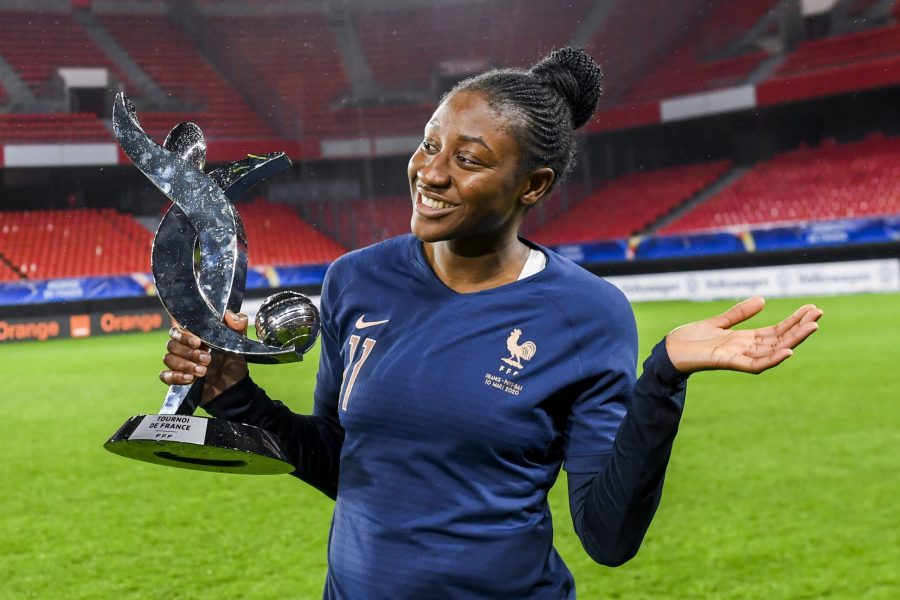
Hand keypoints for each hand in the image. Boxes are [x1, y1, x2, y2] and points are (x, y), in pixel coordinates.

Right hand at [159, 311, 249, 404]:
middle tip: (207, 359)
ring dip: (185, 365)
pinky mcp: (177, 379)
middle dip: (189, 353)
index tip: (198, 342)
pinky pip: (165, 376)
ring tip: (203, 371)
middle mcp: (184, 347)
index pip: (178, 330)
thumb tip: (229, 315)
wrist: (235, 384)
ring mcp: (179, 363)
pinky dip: (175, 376)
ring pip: (168, 359)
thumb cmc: (233, 360)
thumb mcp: (239, 341)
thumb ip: (238, 325)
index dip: (184, 336)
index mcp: (194, 336)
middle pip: (172, 345)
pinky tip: (189, 379)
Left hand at [665, 296, 822, 374]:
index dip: (794, 321)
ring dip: (794, 340)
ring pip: (773, 351)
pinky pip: (755, 364)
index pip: (776, 331)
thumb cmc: (690, 339)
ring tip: (813, 327)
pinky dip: (772, 359)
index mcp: (744, 340)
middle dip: (800, 328)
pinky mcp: (728, 362)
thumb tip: (763, 300)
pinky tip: (788, 350)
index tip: (812, 309)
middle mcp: (745, 349)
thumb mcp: (718, 322)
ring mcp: (738, 357)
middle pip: (780, 339)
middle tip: (819, 314)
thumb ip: (739, 313)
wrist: (668, 351)